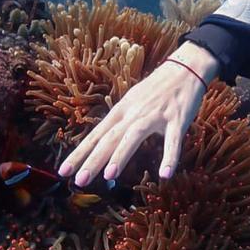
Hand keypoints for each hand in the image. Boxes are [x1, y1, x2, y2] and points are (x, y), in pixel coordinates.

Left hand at [57, 42, 219, 186]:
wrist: (185, 68)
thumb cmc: (157, 89)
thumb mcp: (133, 102)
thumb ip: (121, 124)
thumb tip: (104, 147)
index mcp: (122, 110)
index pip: (96, 135)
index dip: (80, 153)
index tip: (63, 171)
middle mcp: (134, 112)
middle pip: (110, 137)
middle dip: (94, 159)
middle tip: (79, 180)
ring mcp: (156, 115)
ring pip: (134, 135)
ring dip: (121, 154)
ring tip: (108, 176)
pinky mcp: (178, 119)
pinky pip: (173, 141)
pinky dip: (170, 157)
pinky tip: (164, 175)